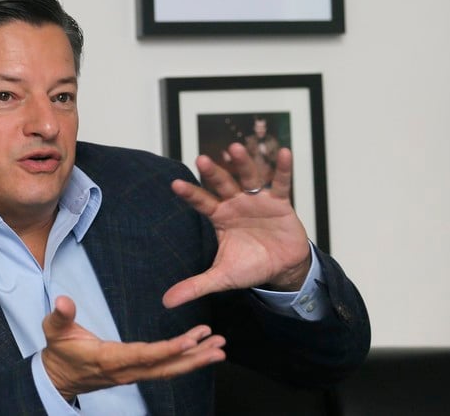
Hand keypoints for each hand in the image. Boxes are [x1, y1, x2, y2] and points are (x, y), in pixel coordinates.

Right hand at [40, 295, 225, 400]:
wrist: (58, 377)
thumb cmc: (59, 352)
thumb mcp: (54, 330)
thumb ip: (60, 316)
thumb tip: (63, 300)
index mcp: (110, 358)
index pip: (144, 355)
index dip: (168, 350)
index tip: (190, 341)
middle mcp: (126, 370)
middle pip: (166, 367)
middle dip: (194, 357)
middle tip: (218, 346)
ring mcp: (133, 373)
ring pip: (170, 369)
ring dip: (196, 359)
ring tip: (219, 347)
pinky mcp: (137, 372)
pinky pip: (165, 368)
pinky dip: (186, 360)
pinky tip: (201, 351)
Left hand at [163, 143, 310, 308]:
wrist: (282, 269)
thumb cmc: (250, 267)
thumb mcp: (222, 277)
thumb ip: (195, 285)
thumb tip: (166, 302)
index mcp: (219, 217)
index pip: (201, 202)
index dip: (190, 193)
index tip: (175, 184)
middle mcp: (235, 203)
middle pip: (222, 184)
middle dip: (213, 173)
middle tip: (202, 159)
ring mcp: (257, 200)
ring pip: (248, 178)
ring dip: (243, 163)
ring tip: (234, 148)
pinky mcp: (280, 202)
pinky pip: (281, 182)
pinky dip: (282, 168)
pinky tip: (283, 152)